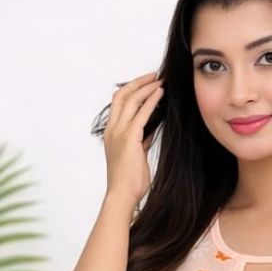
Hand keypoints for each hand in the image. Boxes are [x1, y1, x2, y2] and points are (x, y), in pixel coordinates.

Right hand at [102, 68, 164, 211]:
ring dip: (146, 87)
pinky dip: (152, 100)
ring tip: (159, 80)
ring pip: (131, 99)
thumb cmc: (129, 180)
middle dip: (138, 82)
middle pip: (122, 95)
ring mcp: (119, 132)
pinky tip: (160, 93)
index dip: (131, 90)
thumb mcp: (136, 154)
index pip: (118, 103)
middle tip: (154, 75)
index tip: (145, 84)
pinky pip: (142, 113)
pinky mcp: (130, 137)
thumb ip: (141, 139)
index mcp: (111, 132)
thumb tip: (150, 129)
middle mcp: (112, 129)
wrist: (122, 195)